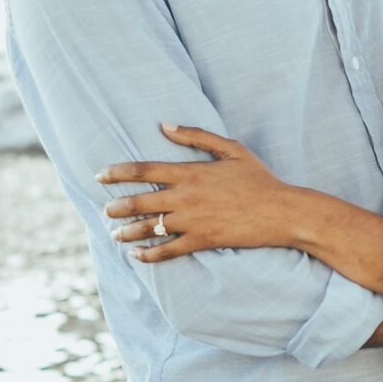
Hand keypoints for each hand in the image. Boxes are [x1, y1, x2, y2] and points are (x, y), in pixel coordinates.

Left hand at [99, 125, 302, 260]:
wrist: (281, 212)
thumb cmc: (258, 178)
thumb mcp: (231, 149)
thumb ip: (196, 136)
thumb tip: (164, 125)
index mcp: (191, 172)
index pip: (144, 170)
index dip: (118, 173)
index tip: (100, 176)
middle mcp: (186, 197)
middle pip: (140, 202)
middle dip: (117, 207)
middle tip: (105, 211)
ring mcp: (193, 221)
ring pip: (150, 228)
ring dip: (128, 232)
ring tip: (115, 234)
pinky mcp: (202, 241)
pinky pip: (168, 251)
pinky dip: (149, 255)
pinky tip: (137, 256)